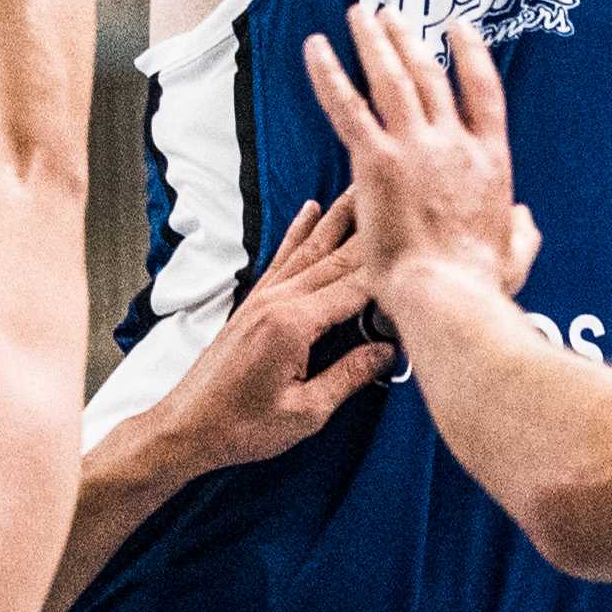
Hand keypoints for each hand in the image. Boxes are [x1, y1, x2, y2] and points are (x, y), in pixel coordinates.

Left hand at [141, 199, 394, 476]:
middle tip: (403, 188)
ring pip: (312, 247)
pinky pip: (283, 257)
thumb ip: (348, 377)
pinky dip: (299, 231)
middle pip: (338, 257)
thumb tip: (387, 352)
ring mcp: (263, 297)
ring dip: (341, 215)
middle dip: (373, 224)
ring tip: (365, 183)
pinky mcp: (253, 303)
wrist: (186, 427)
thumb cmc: (241, 427)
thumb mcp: (305, 413)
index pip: (357, 288)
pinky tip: (311, 209)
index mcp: (294, 325)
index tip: (424, 250)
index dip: (392, 272)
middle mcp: (278, 301)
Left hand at [303, 11, 540, 304]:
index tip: (459, 29)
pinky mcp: (377, 161)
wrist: (449, 295)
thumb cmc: (479, 285)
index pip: (483, 92)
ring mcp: (416, 147)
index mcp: (490, 161)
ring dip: (373, 42)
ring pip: (391, 79)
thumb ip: (521, 231)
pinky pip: (349, 107)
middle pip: (429, 76)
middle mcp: (455, 143)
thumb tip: (523, 219)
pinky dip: (330, 74)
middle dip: (409, 40)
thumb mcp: (516, 255)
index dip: (470, 55)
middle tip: (391, 15)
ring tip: (360, 15)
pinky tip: (316, 47)